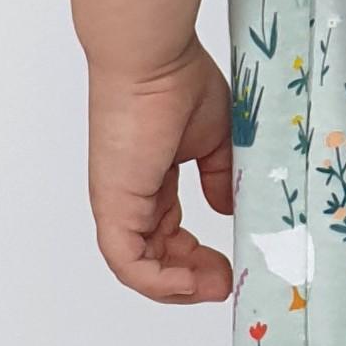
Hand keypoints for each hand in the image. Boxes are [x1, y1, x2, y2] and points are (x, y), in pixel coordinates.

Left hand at [85, 46, 237, 304]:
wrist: (153, 58)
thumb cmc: (178, 82)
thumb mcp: (214, 139)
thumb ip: (220, 176)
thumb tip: (227, 208)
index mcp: (150, 181)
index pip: (167, 235)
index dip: (196, 258)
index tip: (231, 266)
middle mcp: (130, 196)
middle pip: (155, 258)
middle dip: (192, 278)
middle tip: (228, 282)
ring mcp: (118, 203)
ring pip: (139, 268)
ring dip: (178, 287)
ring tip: (215, 287)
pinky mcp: (114, 205)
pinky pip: (127, 262)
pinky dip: (158, 282)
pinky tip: (192, 283)